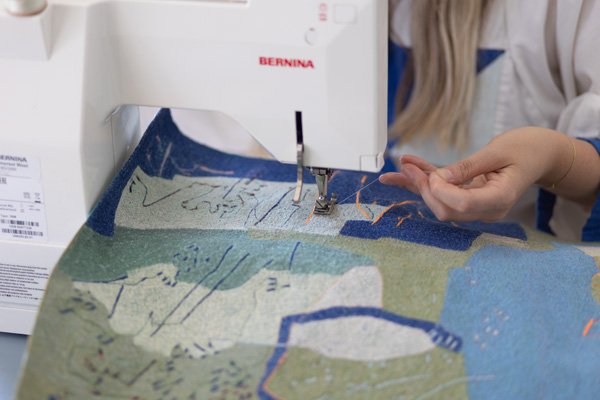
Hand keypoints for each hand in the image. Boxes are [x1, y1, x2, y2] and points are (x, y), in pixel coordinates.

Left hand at [379, 128, 577, 221]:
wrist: (539, 154)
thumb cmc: (525, 149)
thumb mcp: (497, 152)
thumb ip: (468, 167)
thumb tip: (440, 178)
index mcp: (500, 199)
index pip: (462, 205)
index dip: (441, 191)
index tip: (430, 174)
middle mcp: (487, 209)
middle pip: (447, 209)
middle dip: (424, 189)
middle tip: (407, 165)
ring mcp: (478, 207)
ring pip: (440, 203)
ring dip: (418, 185)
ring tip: (401, 166)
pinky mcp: (469, 198)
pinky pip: (444, 193)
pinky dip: (424, 181)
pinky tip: (407, 167)